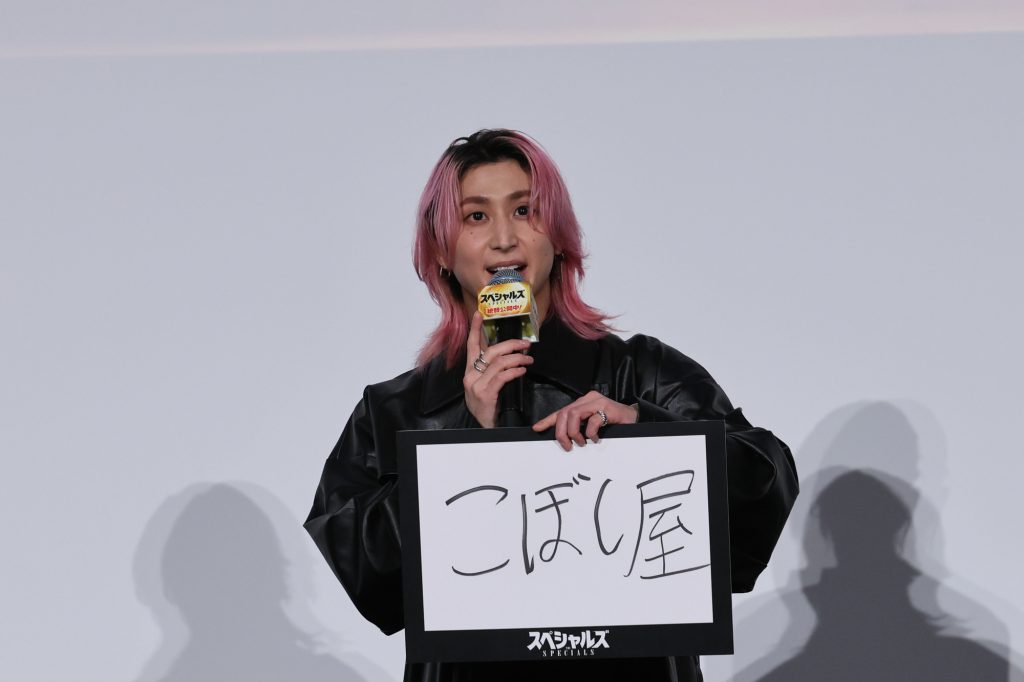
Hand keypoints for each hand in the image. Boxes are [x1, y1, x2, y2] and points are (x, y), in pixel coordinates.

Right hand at [464, 311, 533, 427]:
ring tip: (528, 359)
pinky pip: (502, 377)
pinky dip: (514, 371)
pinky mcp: (485, 394)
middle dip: (511, 344)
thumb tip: (509, 357)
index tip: (479, 314)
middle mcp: (471, 376)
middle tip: (525, 343)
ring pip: (499, 363)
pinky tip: (522, 371)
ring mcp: (477, 385)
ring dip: (517, 358)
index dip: (475, 329)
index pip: (471, 346)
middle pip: (491, 351)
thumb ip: (491, 372)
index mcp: (469, 372)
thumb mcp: (484, 387)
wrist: (483, 429)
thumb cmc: (487, 408)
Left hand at [532, 390, 638, 450]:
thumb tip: (564, 440)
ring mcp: (598, 402)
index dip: (548, 420)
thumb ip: (580, 427)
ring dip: (574, 432)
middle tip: (567, 445)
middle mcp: (588, 399)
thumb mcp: (592, 424)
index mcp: (583, 403)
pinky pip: (593, 421)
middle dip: (561, 431)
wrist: (635, 418)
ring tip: (581, 442)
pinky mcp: (608, 409)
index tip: (537, 428)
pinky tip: (596, 438)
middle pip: (565, 412)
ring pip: (574, 414)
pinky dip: (591, 432)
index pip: (562, 411)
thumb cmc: (613, 422)